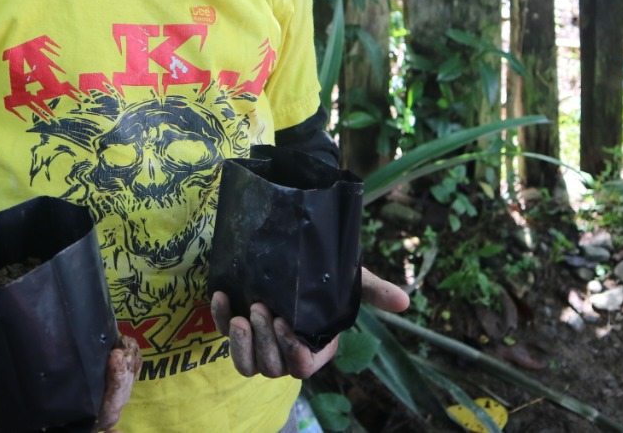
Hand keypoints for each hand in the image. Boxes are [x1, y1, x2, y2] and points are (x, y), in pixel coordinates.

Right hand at [0, 336, 141, 432]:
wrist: (7, 362)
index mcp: (57, 424)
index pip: (86, 425)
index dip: (100, 413)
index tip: (105, 414)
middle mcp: (79, 414)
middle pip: (110, 411)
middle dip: (118, 388)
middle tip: (116, 358)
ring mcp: (94, 394)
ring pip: (121, 390)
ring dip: (126, 371)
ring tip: (122, 347)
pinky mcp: (101, 371)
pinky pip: (125, 370)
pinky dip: (129, 358)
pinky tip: (123, 341)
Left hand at [211, 267, 409, 379]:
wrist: (287, 254)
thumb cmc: (321, 274)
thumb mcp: (346, 279)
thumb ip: (372, 290)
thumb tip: (405, 301)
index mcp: (314, 346)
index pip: (303, 367)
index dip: (292, 351)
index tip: (285, 321)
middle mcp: (285, 352)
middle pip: (272, 368)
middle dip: (265, 342)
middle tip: (261, 308)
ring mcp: (259, 343)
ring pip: (246, 366)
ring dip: (241, 345)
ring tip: (239, 315)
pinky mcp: (235, 329)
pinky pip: (220, 338)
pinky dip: (217, 319)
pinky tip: (220, 296)